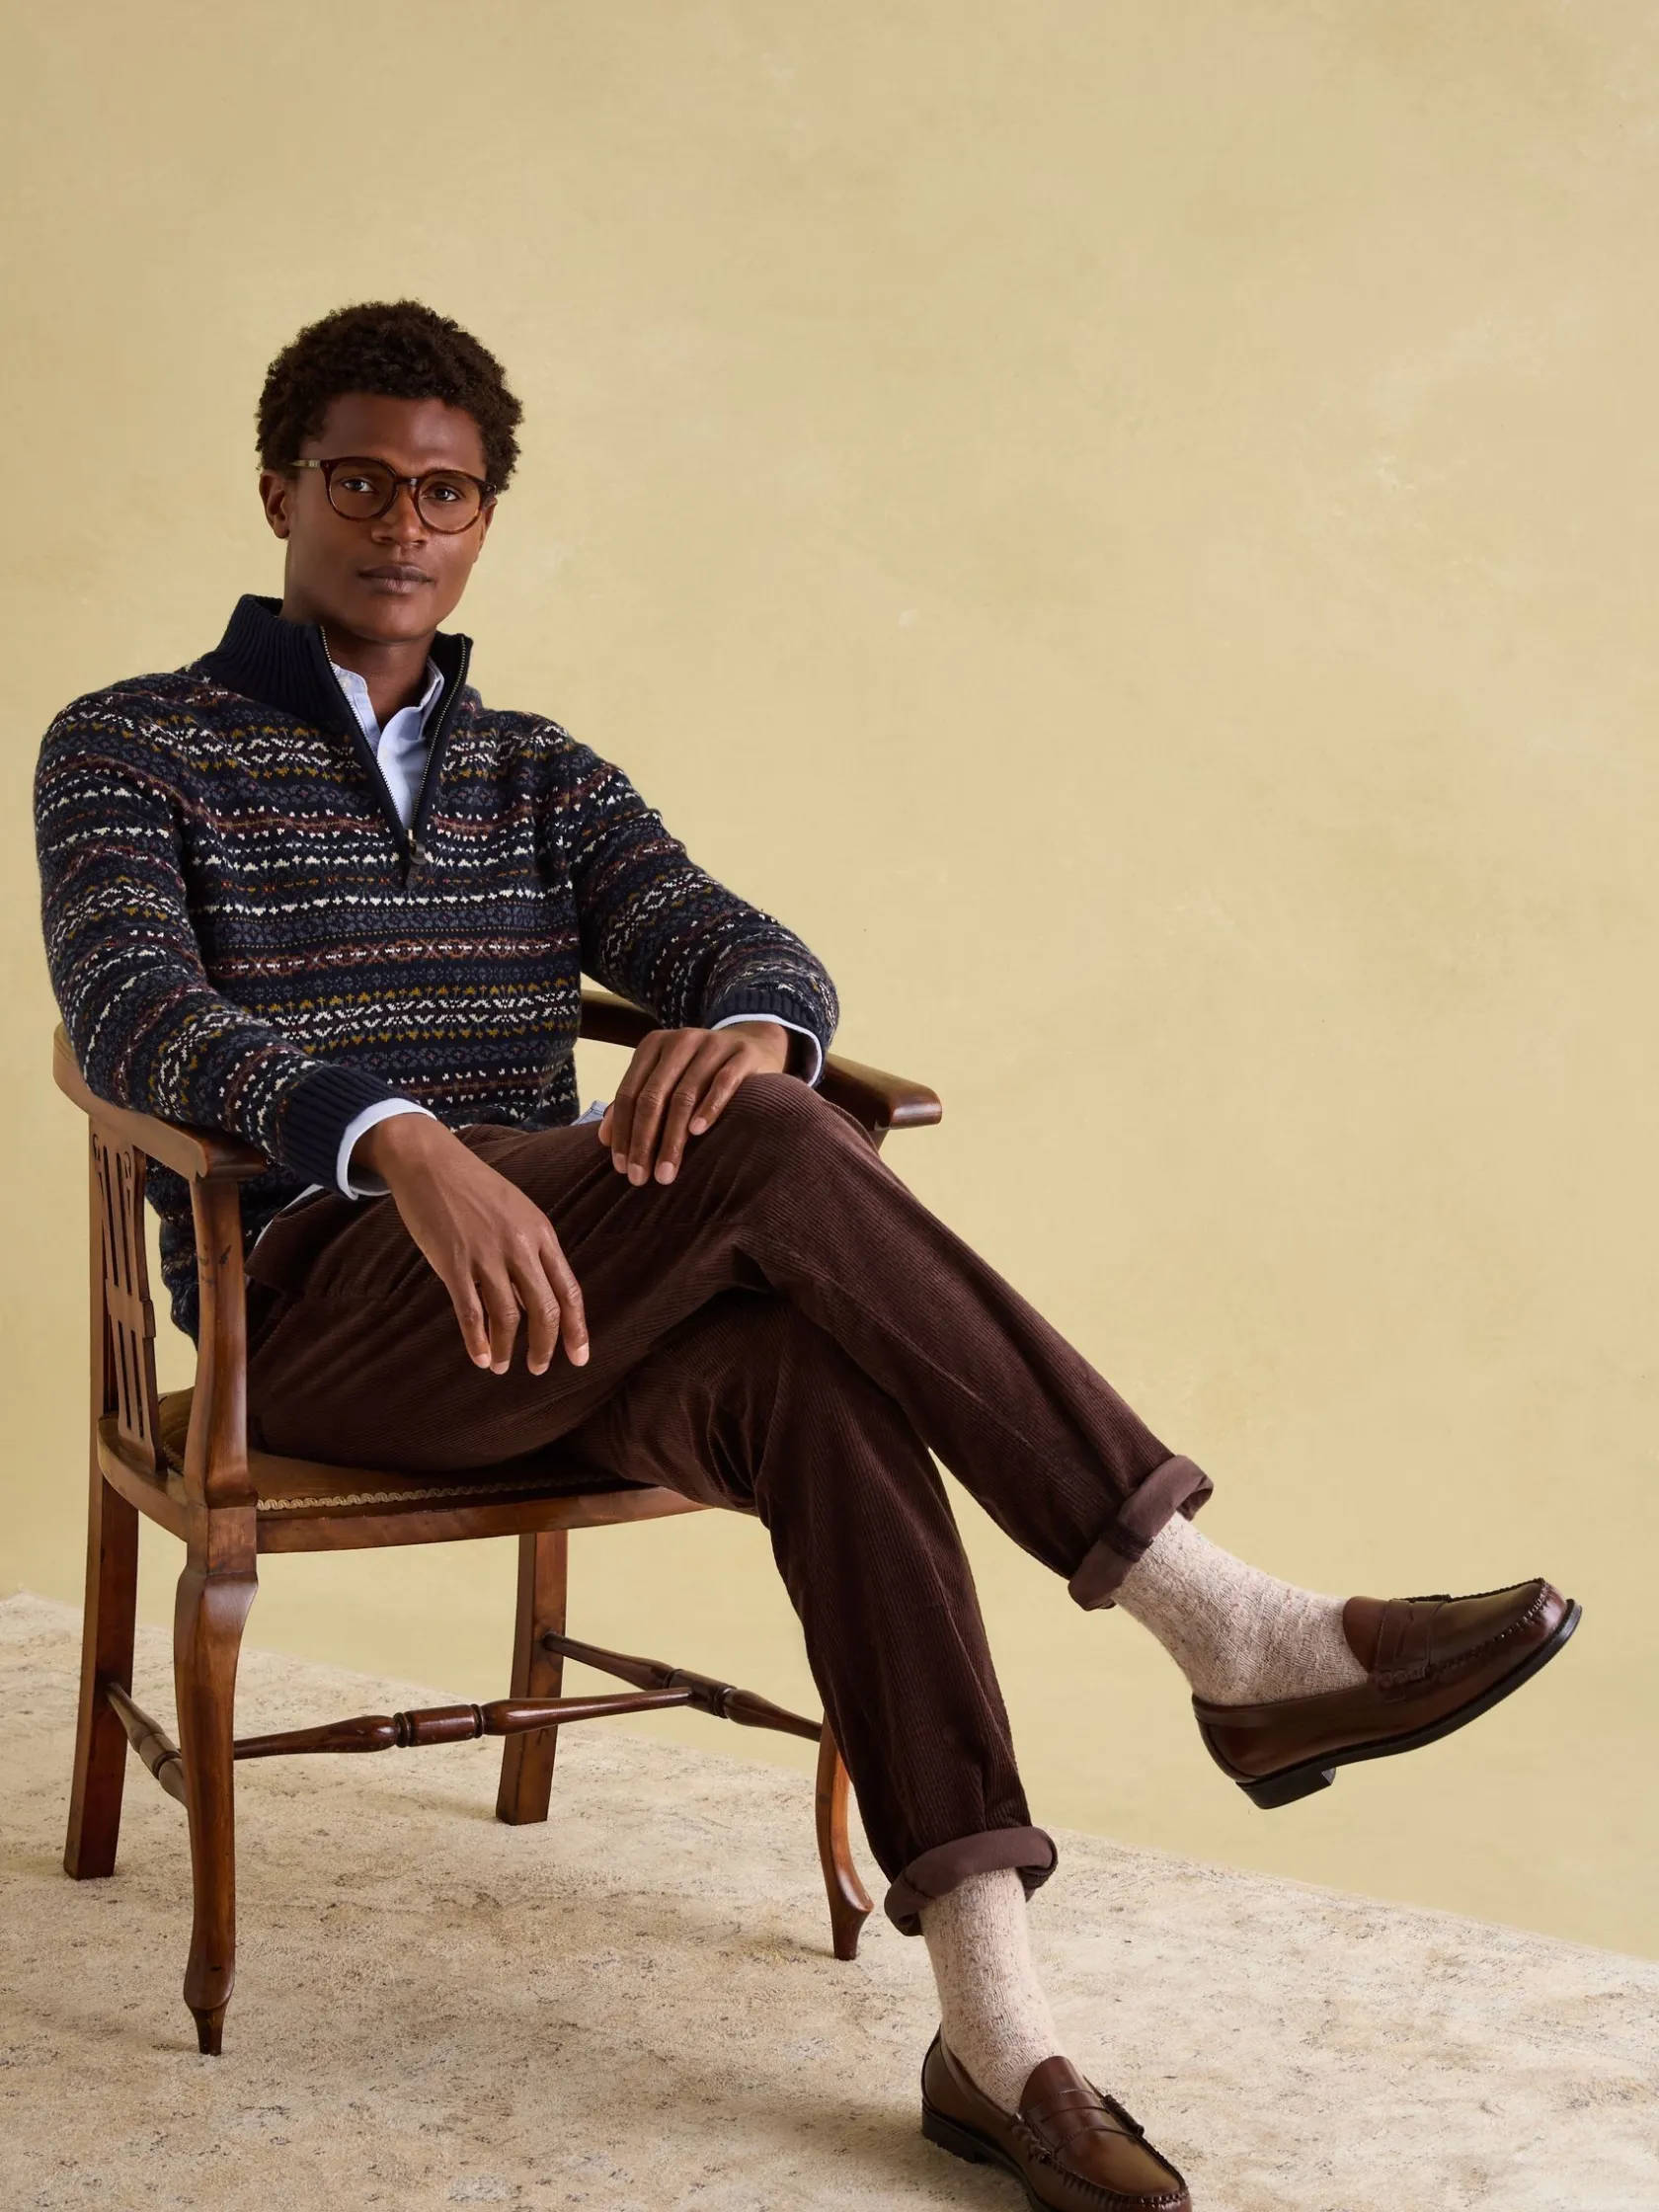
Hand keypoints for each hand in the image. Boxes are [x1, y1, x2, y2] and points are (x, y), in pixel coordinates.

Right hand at [354, 1114, 588, 1375]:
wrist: (431, 1163)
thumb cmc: (476, 1190)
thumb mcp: (518, 1213)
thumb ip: (531, 1253)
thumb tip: (539, 1299)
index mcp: (541, 1234)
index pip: (569, 1291)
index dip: (576, 1329)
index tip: (579, 1357)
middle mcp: (520, 1246)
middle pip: (544, 1309)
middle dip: (544, 1346)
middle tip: (538, 1368)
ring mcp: (486, 1255)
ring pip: (507, 1316)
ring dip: (508, 1348)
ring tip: (503, 1366)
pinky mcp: (453, 1263)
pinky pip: (471, 1312)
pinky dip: (477, 1341)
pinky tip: (481, 1358)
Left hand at [598, 1020, 789, 1185]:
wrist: (753, 1044)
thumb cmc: (700, 1071)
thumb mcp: (665, 1079)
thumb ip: (635, 1103)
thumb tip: (603, 1138)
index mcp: (654, 1045)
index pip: (629, 1093)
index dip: (623, 1132)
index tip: (621, 1168)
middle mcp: (681, 1040)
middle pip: (654, 1096)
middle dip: (644, 1142)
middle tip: (641, 1178)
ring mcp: (713, 1045)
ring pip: (685, 1095)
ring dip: (673, 1138)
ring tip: (667, 1172)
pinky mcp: (742, 1054)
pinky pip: (723, 1082)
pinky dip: (709, 1108)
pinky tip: (698, 1132)